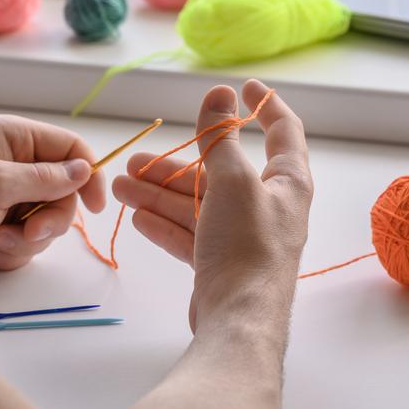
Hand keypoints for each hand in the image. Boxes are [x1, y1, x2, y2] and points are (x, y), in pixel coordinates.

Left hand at [0, 115, 104, 282]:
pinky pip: (28, 245)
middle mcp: (16, 167)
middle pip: (65, 194)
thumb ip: (46, 178)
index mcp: (14, 140)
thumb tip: (84, 170)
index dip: (88, 175)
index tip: (96, 206)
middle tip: (29, 231)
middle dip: (48, 219)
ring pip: (48, 224)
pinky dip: (8, 252)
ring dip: (24, 240)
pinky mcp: (0, 230)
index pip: (70, 149)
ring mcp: (8, 200)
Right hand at [111, 79, 312, 332]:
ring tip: (121, 187)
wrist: (239, 321)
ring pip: (200, 204)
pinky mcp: (223, 264)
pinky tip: (138, 218)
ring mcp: (246, 237)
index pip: (282, 131)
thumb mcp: (233, 181)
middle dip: (178, 163)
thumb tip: (220, 92)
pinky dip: (167, 224)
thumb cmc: (246, 244)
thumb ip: (220, 138)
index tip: (245, 87)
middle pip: (222, 172)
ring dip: (161, 193)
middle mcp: (270, 206)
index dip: (265, 106)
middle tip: (136, 159)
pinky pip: (192, 235)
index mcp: (288, 181)